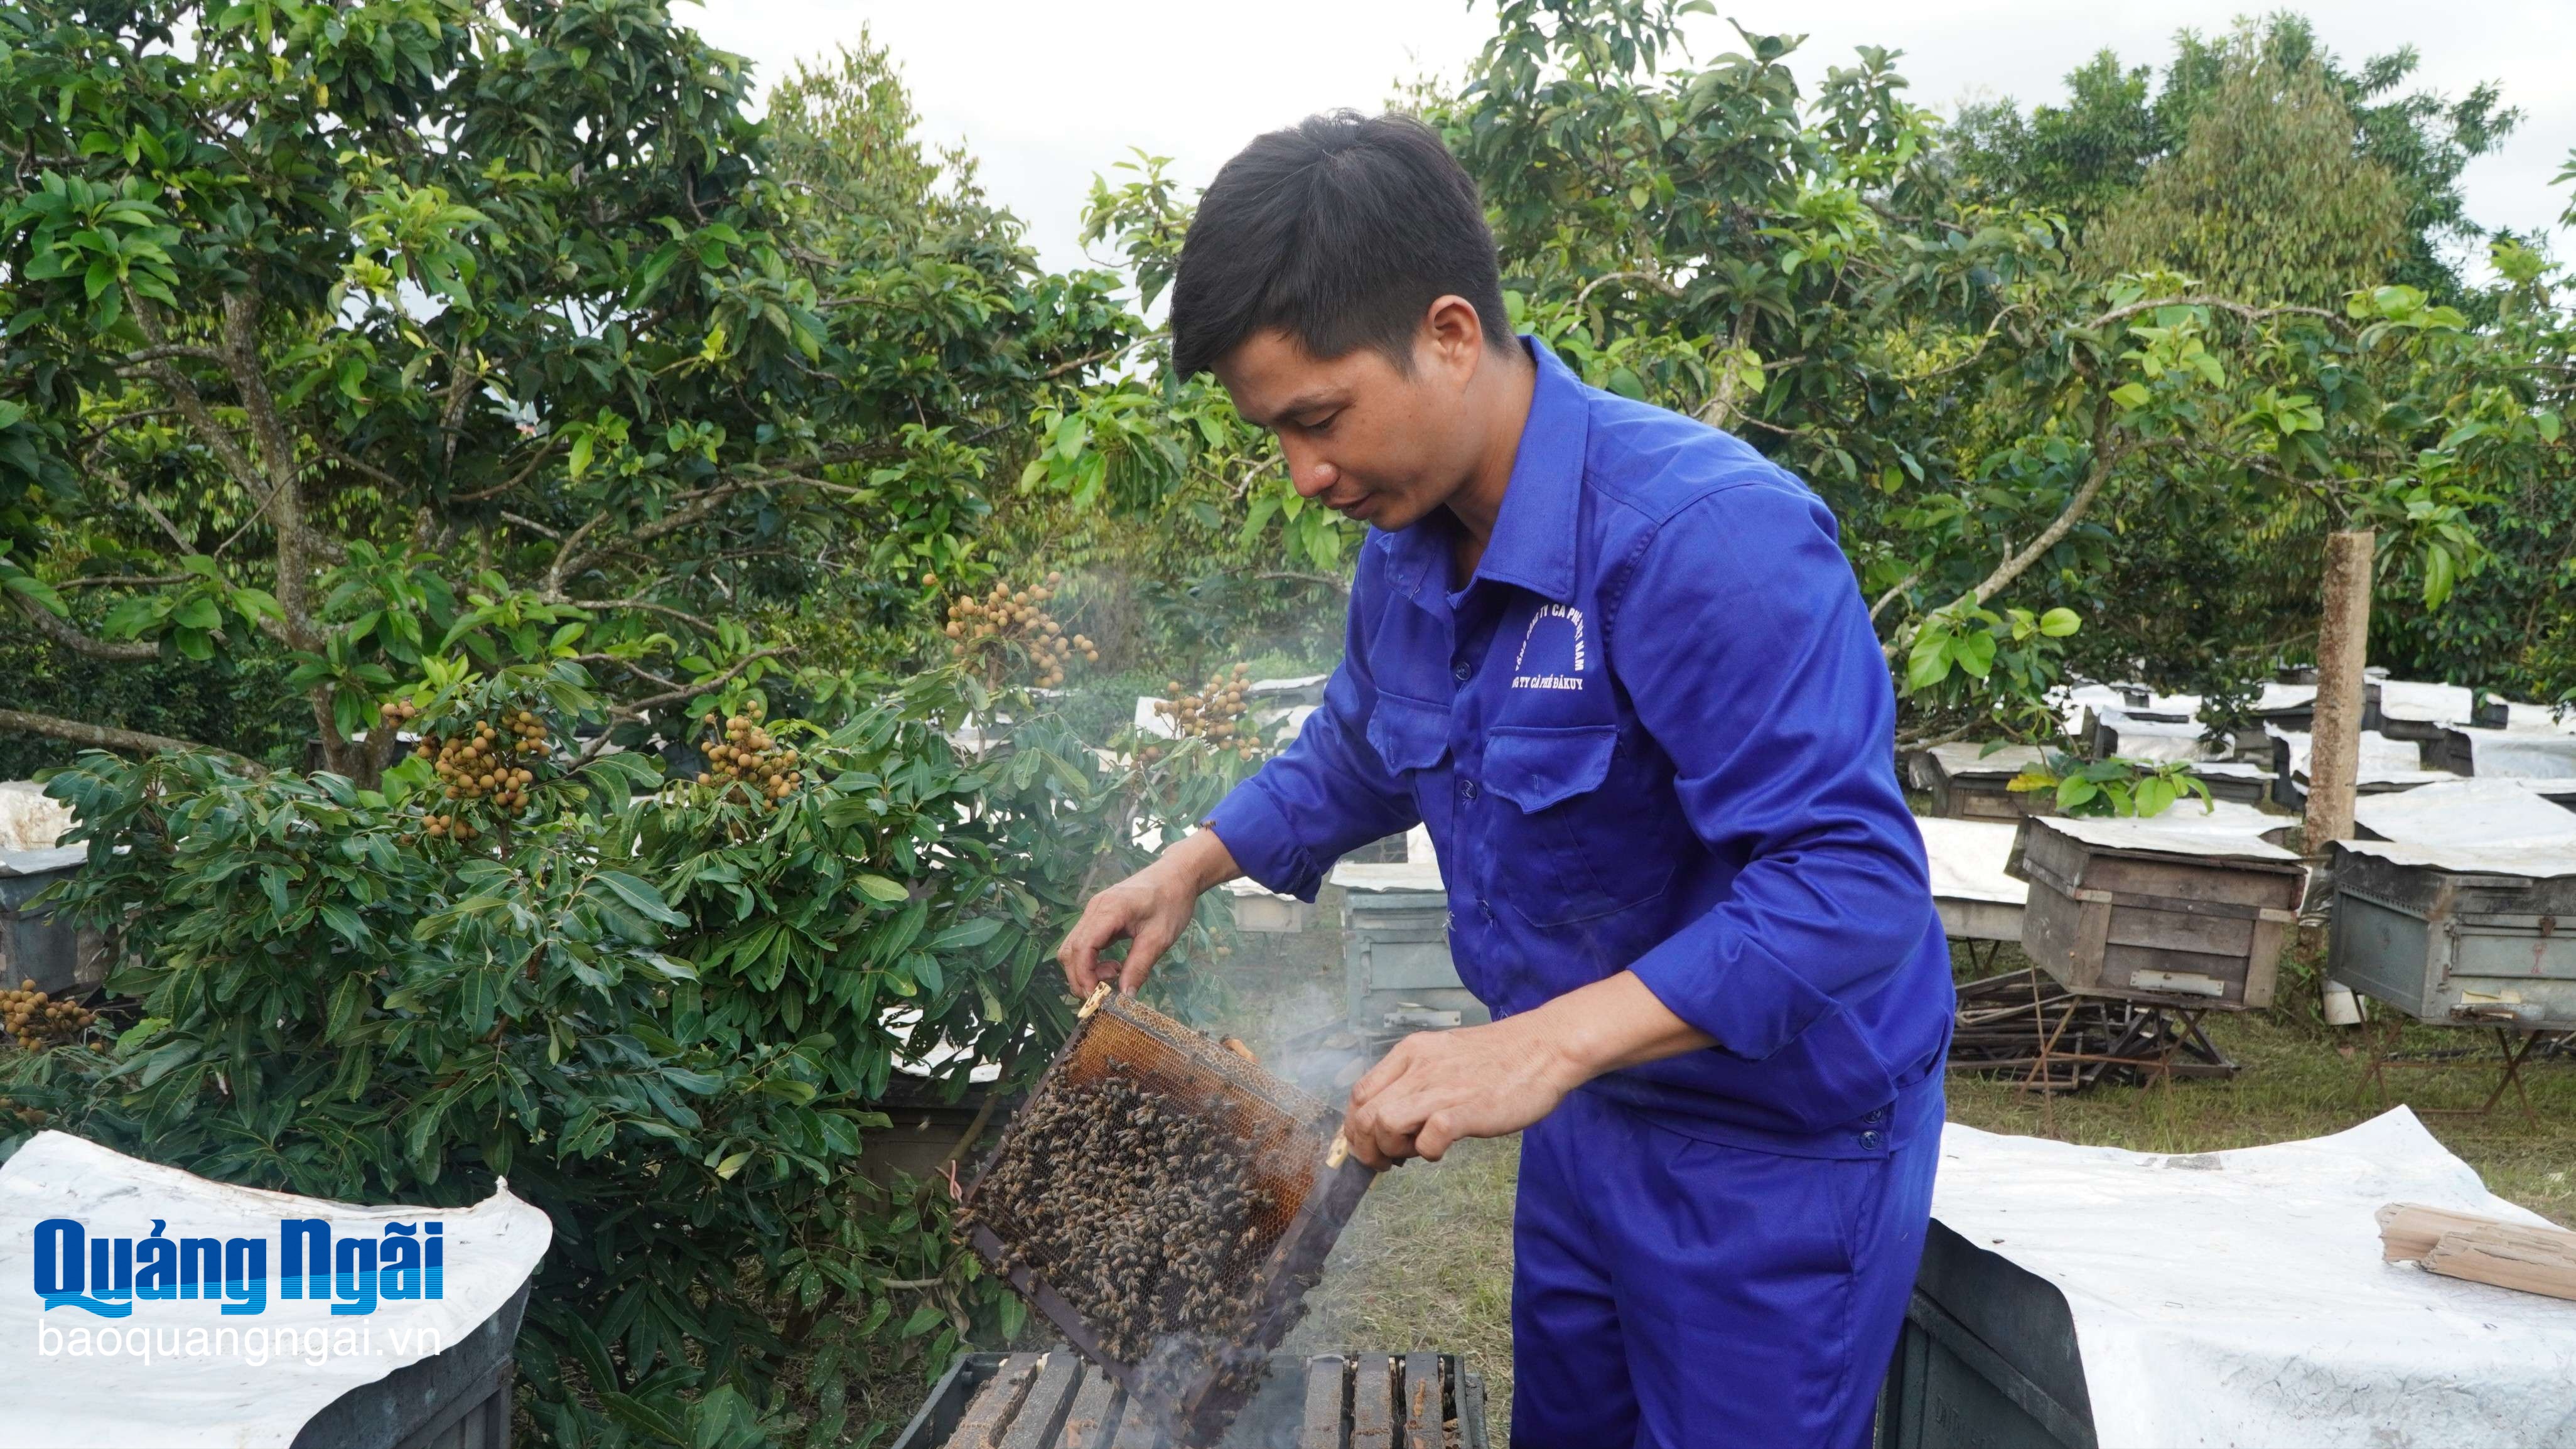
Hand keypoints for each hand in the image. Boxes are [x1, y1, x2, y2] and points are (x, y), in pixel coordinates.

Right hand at [1057, 828, 1242, 996]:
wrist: (1177, 875)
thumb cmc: (1171, 903)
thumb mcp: (1159, 939)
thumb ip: (1139, 967)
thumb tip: (1125, 997)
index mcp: (1108, 910)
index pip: (1082, 949)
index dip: (1084, 977)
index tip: (1099, 997)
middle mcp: (1094, 909)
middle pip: (1070, 951)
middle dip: (1081, 978)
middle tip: (1107, 992)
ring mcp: (1093, 911)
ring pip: (1073, 947)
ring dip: (1085, 970)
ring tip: (1114, 975)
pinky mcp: (1098, 915)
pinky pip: (1084, 942)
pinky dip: (1091, 960)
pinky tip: (1114, 966)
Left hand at [1342, 1014, 1581, 1167]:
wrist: (1544, 1048)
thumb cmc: (1499, 1058)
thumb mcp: (1444, 1056)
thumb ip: (1417, 1081)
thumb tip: (1393, 1119)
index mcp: (1410, 1053)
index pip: (1359, 1093)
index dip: (1355, 1126)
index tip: (1367, 1144)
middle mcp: (1418, 1068)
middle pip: (1364, 1114)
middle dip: (1365, 1147)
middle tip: (1384, 1162)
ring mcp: (1441, 1089)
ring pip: (1384, 1124)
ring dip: (1390, 1150)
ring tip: (1412, 1154)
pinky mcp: (1466, 1110)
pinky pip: (1428, 1139)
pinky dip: (1427, 1152)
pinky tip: (1441, 1150)